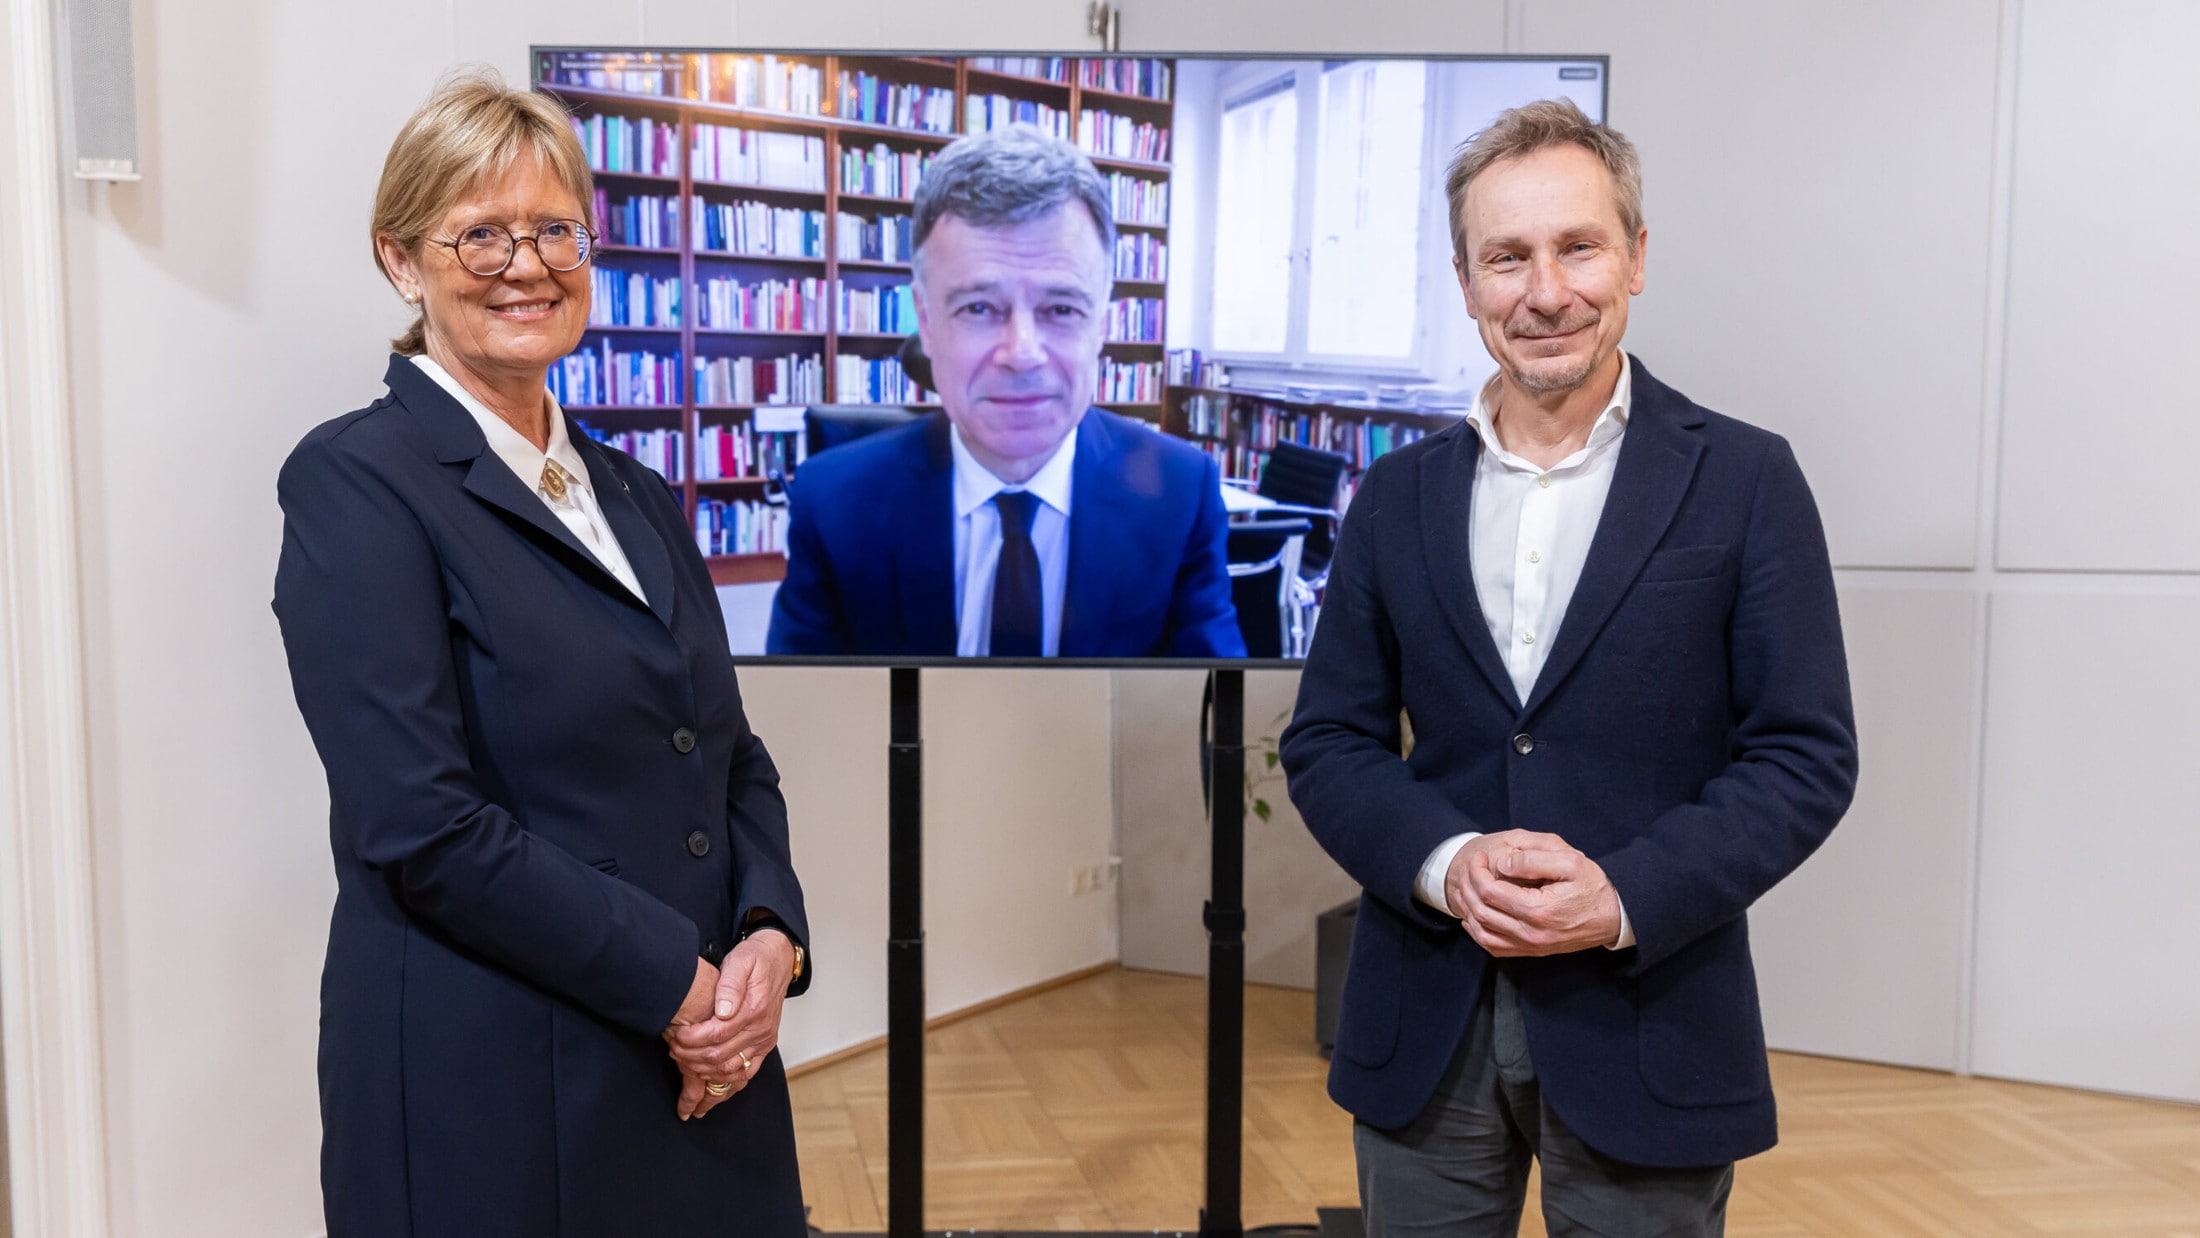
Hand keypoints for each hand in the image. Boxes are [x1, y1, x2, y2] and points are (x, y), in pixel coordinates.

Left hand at [663, 931, 796, 1118]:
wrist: (777, 960)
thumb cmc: (755, 959)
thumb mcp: (740, 961)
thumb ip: (730, 985)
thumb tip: (723, 1010)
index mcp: (753, 1010)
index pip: (717, 1035)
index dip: (692, 1039)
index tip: (674, 1035)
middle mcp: (761, 1030)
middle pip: (720, 1057)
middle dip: (691, 1058)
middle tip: (672, 1049)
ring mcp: (764, 1042)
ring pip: (731, 1072)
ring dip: (704, 1075)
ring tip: (683, 1066)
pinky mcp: (764, 1047)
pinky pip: (746, 1075)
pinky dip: (726, 1085)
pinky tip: (710, 1089)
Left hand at [1446, 830, 1621, 956]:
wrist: (1614, 916)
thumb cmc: (1593, 886)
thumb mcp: (1570, 862)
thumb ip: (1533, 859)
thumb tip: (1501, 864)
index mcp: (1538, 910)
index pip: (1490, 891)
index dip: (1477, 871)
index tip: (1479, 857)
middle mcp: (1531, 934)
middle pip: (1481, 912)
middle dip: (1468, 886)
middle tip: (1470, 868)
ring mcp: (1531, 946)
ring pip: (1482, 933)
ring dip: (1468, 910)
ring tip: (1467, 888)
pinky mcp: (1532, 951)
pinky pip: (1494, 947)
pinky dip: (1478, 932)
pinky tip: (1475, 915)